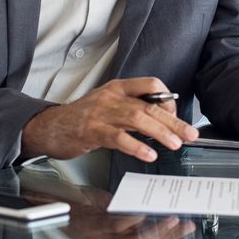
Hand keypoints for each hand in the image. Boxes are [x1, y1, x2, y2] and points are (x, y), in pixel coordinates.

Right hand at [21, 77, 198, 161]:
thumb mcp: (109, 105)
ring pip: (137, 118)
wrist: (49, 126)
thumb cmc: (82, 118)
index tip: (176, 117)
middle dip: (173, 120)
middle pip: (149, 105)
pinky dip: (136, 146)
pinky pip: (119, 138)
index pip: (151, 84)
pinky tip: (149, 154)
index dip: (167, 100)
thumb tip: (161, 120)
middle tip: (189, 134)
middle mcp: (112, 96)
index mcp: (118, 87)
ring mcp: (101, 113)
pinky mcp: (92, 131)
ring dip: (160, 132)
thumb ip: (132, 109)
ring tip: (175, 144)